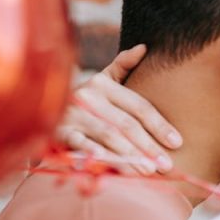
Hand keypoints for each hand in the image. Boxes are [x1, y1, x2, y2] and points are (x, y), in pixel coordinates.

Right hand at [54, 44, 180, 174]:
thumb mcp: (101, 79)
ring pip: (107, 136)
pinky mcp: (58, 131)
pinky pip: (79, 144)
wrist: (42, 109)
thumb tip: (144, 48)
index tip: (177, 143)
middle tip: (166, 165)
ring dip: (129, 156)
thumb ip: (122, 65)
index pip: (138, 106)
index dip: (159, 125)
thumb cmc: (83, 101)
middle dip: (148, 146)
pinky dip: (92, 153)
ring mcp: (72, 114)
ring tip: (147, 172)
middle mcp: (88, 95)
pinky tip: (109, 165)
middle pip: (125, 124)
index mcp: (103, 83)